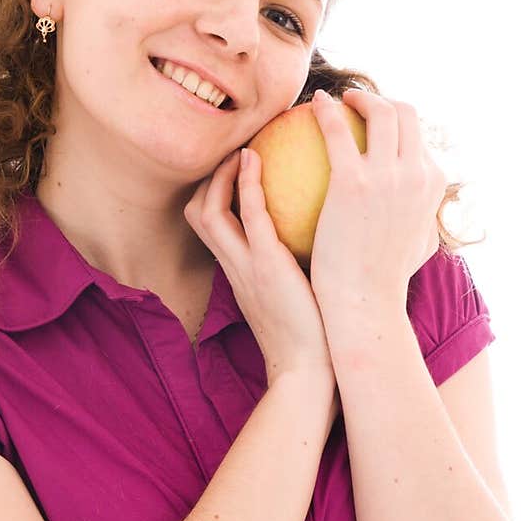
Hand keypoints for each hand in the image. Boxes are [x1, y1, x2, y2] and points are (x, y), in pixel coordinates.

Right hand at [183, 146, 334, 388]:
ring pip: (208, 211)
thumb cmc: (313, 339)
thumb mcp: (295, 298)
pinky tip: (257, 158)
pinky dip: (246, 183)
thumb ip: (295, 271)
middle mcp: (234, 267)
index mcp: (240, 275)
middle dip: (205, 181)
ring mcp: (246, 265)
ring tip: (242, 149)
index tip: (237, 172)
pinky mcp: (265, 264)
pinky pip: (248, 215)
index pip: (211, 228)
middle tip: (233, 153)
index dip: (214, 196)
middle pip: (196, 215)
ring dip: (219, 176)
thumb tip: (324, 240)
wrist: (310, 372)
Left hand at [307, 88, 445, 314]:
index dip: (397, 121)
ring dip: (356, 97)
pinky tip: (310, 107)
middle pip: (405, 112)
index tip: (373, 121)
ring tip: (333, 100)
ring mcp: (387, 175)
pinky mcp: (353, 181)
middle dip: (381, 99)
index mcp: (433, 184)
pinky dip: (326, 111)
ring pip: (378, 111)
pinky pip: (336, 130)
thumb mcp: (419, 244)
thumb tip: (422, 207)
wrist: (364, 301)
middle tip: (355, 103)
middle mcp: (417, 173)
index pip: (419, 136)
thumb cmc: (384, 280)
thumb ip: (424, 218)